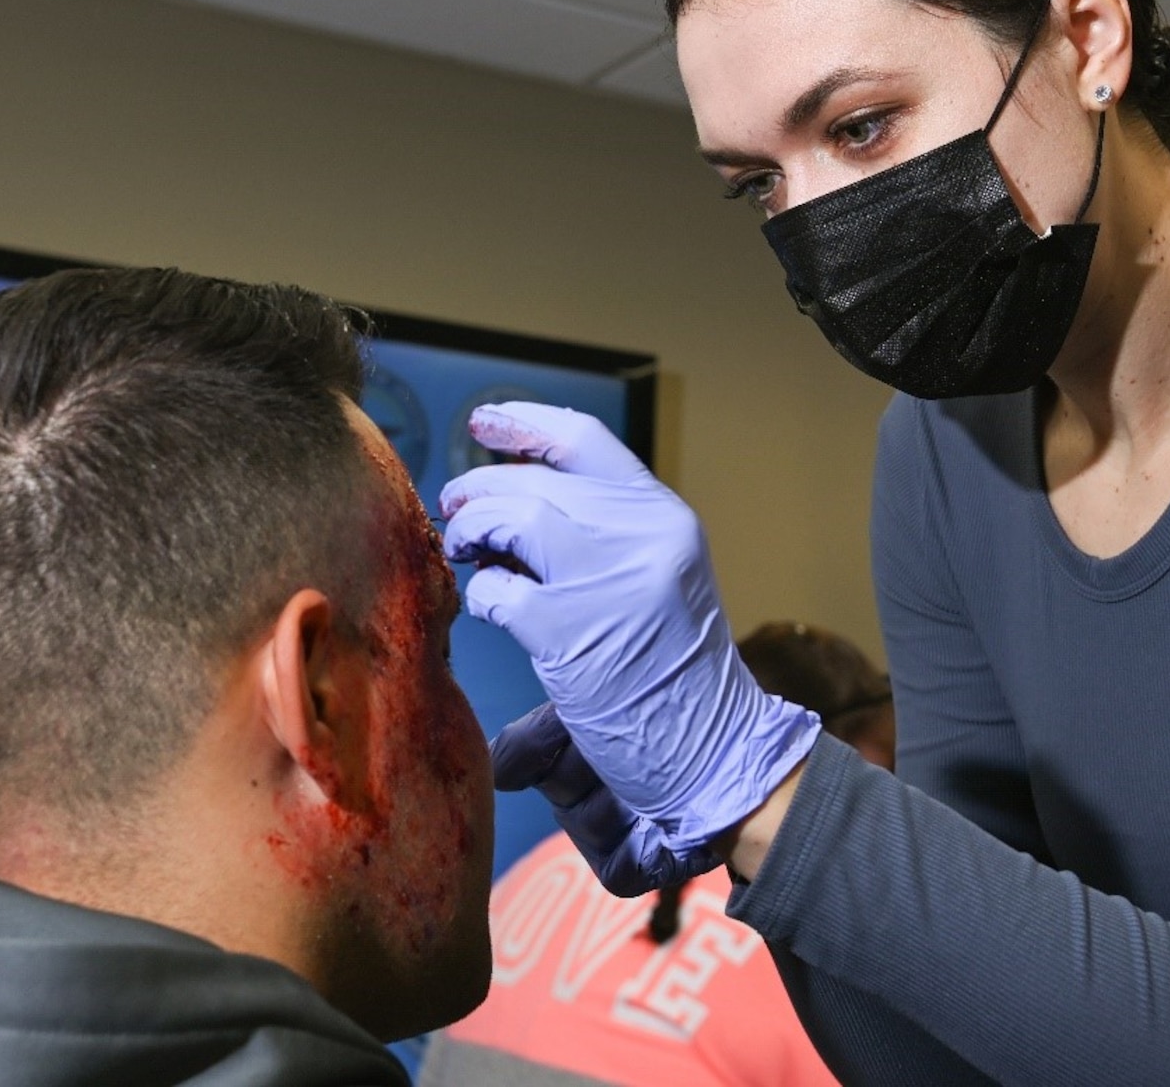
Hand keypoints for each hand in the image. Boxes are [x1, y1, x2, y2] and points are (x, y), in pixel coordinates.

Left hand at [441, 402, 817, 861]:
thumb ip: (601, 533)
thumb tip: (508, 502)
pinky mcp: (570, 632)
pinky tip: (486, 607)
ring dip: (472, 531)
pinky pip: (496, 591)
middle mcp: (640, 535)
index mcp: (664, 516)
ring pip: (511, 519)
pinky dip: (479, 596)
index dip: (525, 424)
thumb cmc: (676, 670)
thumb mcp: (659, 576)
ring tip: (464, 550)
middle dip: (480, 489)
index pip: (584, 440)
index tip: (484, 422)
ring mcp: (605, 580)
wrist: (714, 747)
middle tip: (456, 508)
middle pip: (533, 480)